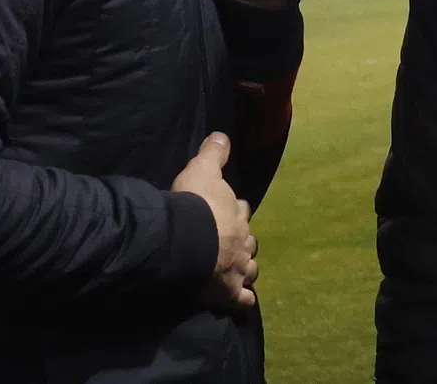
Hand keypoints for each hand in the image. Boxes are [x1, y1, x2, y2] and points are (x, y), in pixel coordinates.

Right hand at [172, 132, 258, 310]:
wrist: (186, 238)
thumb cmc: (194, 202)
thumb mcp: (202, 169)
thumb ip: (213, 153)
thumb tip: (223, 135)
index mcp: (236, 214)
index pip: (242, 211)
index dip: (237, 211)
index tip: (232, 211)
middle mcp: (242, 241)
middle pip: (250, 242)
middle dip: (243, 242)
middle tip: (233, 244)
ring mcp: (237, 268)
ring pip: (250, 270)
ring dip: (245, 269)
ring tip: (238, 271)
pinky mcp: (228, 292)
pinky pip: (242, 299)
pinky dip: (243, 300)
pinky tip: (241, 302)